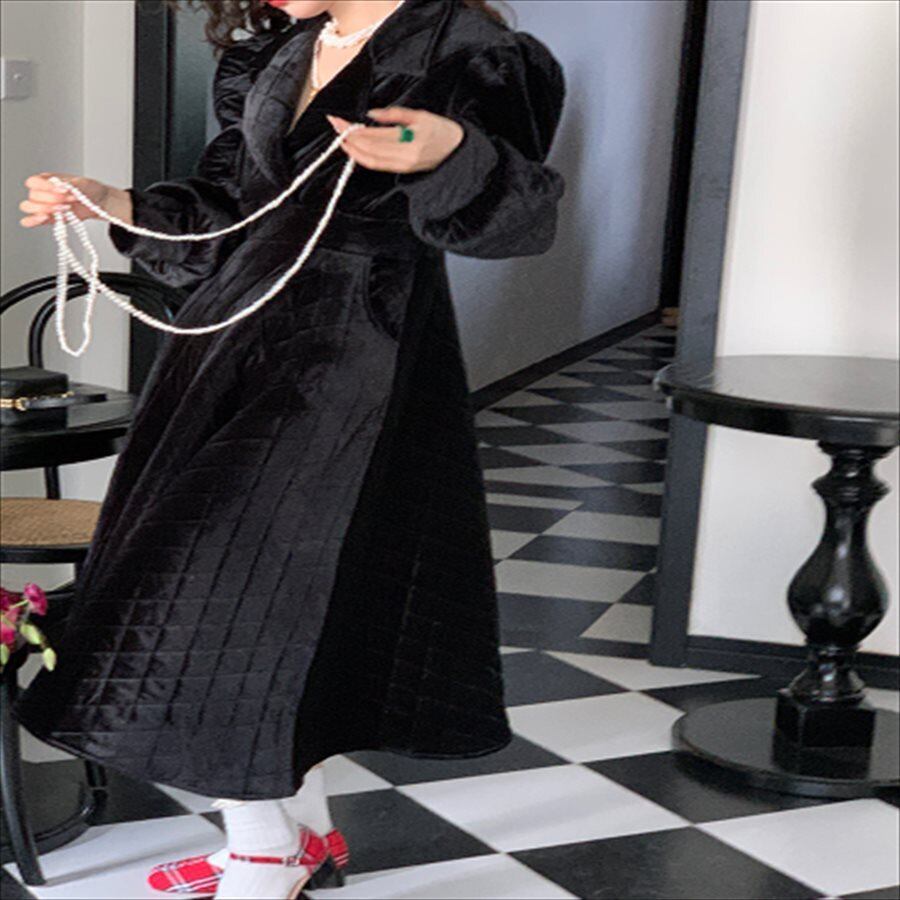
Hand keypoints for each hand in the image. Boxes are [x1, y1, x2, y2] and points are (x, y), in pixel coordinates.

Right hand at [20, 173, 110, 227]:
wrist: (98, 202)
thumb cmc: (88, 190)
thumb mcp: (83, 184)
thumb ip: (71, 185)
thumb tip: (63, 187)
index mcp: (46, 180)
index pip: (33, 182)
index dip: (46, 187)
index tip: (64, 190)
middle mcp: (41, 192)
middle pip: (33, 196)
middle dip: (52, 199)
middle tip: (70, 200)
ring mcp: (43, 206)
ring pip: (29, 207)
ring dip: (45, 209)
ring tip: (65, 209)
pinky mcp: (47, 219)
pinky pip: (29, 221)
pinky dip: (33, 220)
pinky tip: (45, 218)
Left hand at [326, 107, 464, 173]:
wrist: (458, 151)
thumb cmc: (442, 130)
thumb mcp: (420, 115)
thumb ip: (394, 115)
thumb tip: (371, 115)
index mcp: (409, 140)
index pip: (373, 135)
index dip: (353, 128)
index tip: (338, 120)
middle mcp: (403, 157)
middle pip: (368, 149)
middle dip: (348, 137)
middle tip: (334, 124)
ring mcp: (402, 166)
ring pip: (370, 160)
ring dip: (352, 150)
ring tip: (340, 138)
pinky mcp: (401, 171)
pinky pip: (377, 166)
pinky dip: (362, 158)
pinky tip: (354, 150)